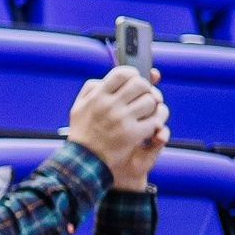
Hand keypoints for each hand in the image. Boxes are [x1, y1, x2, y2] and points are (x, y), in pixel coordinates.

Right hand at [66, 66, 165, 188]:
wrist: (85, 160)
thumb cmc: (83, 132)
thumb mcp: (79, 107)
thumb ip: (91, 88)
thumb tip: (109, 78)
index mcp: (97, 96)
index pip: (122, 73)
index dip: (133, 74)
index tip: (134, 80)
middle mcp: (110, 106)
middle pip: (140, 84)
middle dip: (145, 89)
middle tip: (142, 97)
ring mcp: (122, 120)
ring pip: (151, 102)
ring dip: (151, 107)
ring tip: (145, 113)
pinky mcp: (132, 134)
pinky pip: (154, 121)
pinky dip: (155, 123)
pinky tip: (148, 127)